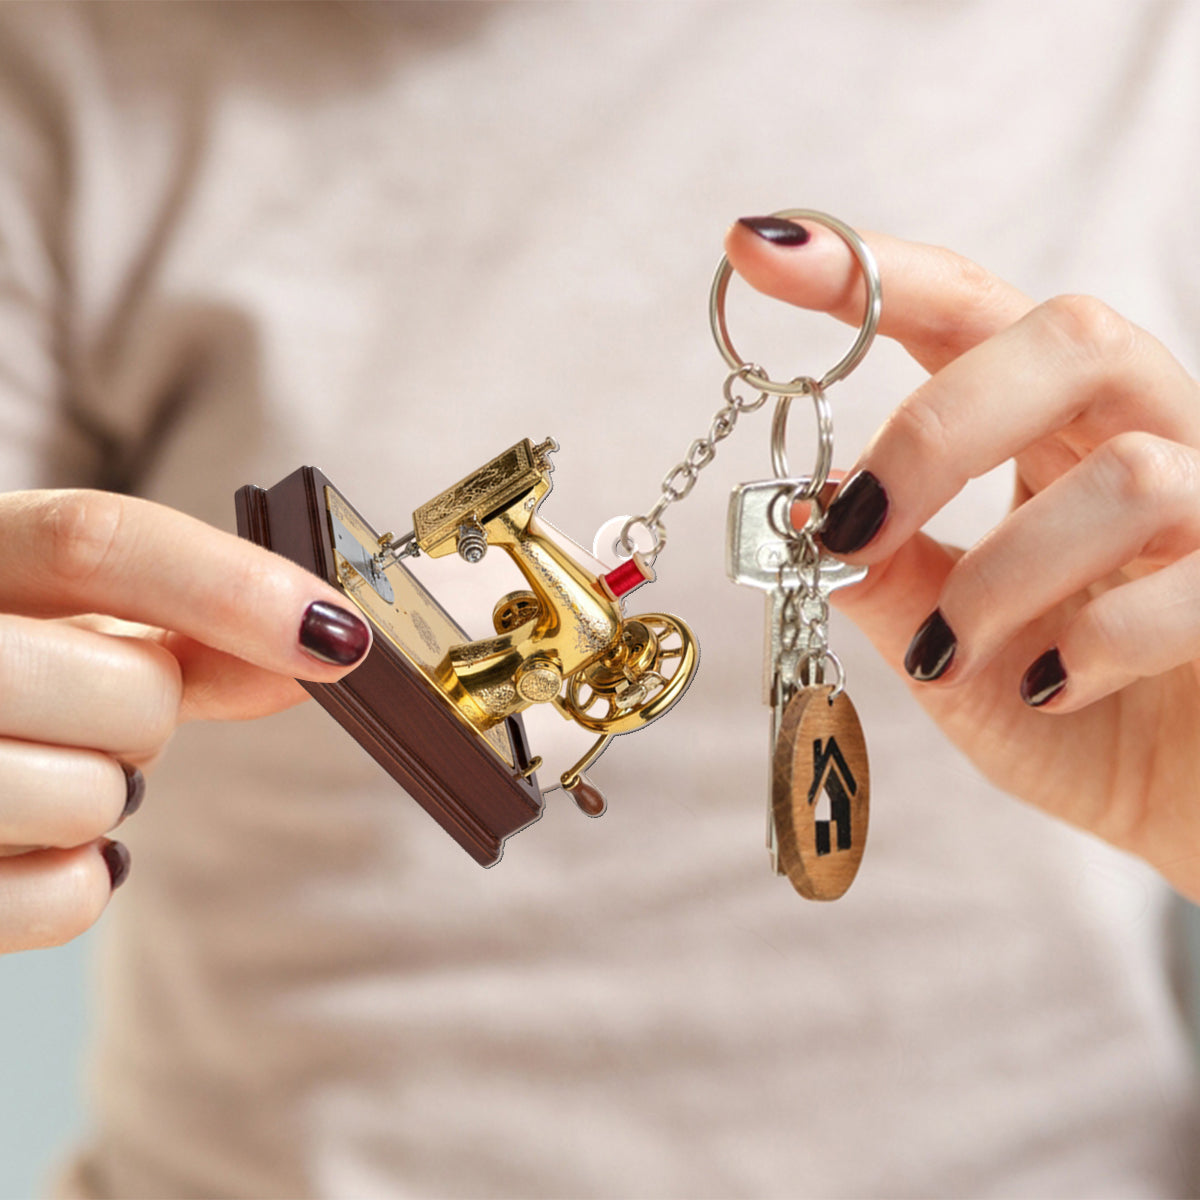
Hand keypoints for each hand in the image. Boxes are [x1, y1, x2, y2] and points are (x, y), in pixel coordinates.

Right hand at [0, 489, 370, 951]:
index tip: (340, 637)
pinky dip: (79, 881)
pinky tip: (26, 840)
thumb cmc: (3, 669)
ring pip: (96, 798)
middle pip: (128, 687)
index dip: (233, 588)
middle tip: (97, 714)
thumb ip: (194, 630)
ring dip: (107, 796)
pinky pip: (67, 898)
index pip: (96, 541)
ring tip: (41, 767)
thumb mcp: (73, 623)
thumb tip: (328, 644)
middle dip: (151, 714)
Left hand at [727, 217, 1199, 901]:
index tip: (759, 248)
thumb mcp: (949, 649)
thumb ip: (887, 579)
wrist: (1184, 807)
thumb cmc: (1071, 716)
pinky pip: (1196, 575)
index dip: (870, 275)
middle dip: (936, 431)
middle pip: (1067, 335)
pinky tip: (1049, 687)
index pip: (968, 314)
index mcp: (1055, 434)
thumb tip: (801, 512)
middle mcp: (1148, 436)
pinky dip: (1093, 642)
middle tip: (853, 524)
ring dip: (1000, 577)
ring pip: (1127, 473)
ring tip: (948, 659)